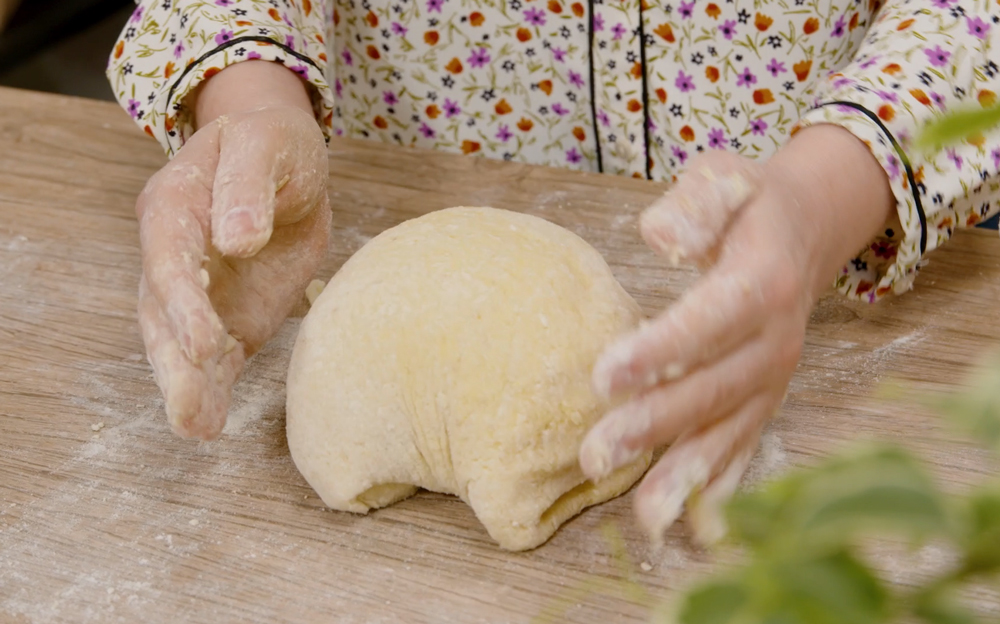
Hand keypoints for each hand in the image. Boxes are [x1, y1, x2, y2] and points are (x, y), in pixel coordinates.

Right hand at [136, 62, 329, 439]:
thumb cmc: (273, 145)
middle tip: (188, 408)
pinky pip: (215, 356)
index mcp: (175, 206)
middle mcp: (175, 254)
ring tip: (198, 428)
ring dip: (187, 386)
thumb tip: (237, 240)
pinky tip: (210, 423)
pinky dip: (213, 388)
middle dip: (175, 361)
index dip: (184, 303)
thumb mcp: (266, 146)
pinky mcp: (229, 315)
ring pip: (179, 344)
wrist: (286, 163)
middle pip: (162, 312)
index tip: (208, 343)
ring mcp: (199, 291)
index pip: (171, 259)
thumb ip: (247, 186)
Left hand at [580, 125, 895, 544]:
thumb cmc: (750, 202)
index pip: (711, 320)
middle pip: (715, 387)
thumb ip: (696, 203)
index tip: (605, 374)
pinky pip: (747, 444)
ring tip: (645, 514)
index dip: (662, 349)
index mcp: (763, 280)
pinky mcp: (767, 396)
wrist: (806, 226)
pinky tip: (690, 521)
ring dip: (685, 471)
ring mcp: (776, 375)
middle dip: (656, 423)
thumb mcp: (725, 179)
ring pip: (731, 429)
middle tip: (596, 451)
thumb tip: (659, 234)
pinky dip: (721, 483)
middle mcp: (778, 338)